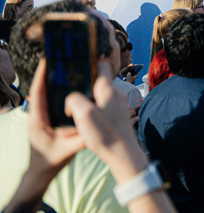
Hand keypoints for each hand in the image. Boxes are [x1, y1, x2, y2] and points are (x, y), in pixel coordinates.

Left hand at [26, 59, 86, 179]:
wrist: (41, 172)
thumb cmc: (51, 161)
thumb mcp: (67, 151)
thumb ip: (80, 141)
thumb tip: (97, 129)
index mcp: (39, 119)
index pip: (38, 93)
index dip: (41, 76)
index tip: (47, 60)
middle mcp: (39, 114)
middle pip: (42, 88)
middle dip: (49, 73)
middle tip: (61, 57)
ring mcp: (43, 115)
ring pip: (47, 93)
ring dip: (55, 80)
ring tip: (67, 66)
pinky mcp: (49, 118)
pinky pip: (53, 100)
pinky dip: (60, 90)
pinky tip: (72, 84)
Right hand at [64, 64, 148, 181]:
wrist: (123, 154)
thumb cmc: (105, 134)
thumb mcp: (83, 114)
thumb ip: (74, 99)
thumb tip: (71, 99)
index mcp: (108, 89)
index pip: (101, 65)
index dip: (90, 60)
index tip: (79, 58)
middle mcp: (116, 93)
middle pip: (100, 79)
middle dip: (86, 79)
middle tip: (71, 81)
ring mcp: (119, 104)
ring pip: (102, 92)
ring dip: (90, 93)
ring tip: (75, 98)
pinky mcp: (118, 115)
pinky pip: (104, 104)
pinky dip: (94, 104)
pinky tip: (86, 113)